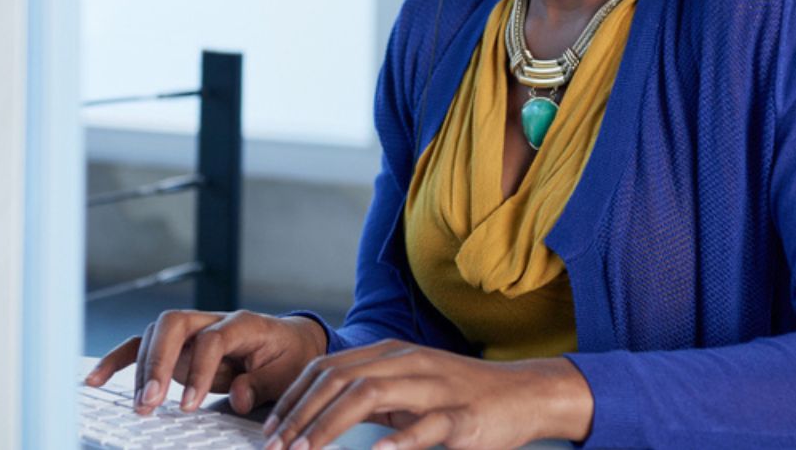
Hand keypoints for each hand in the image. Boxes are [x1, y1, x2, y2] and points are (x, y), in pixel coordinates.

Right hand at [83, 309, 327, 415]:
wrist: (291, 342)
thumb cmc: (289, 358)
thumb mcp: (287, 374)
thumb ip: (263, 384)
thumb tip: (237, 395)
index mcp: (243, 323)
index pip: (212, 339)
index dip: (197, 371)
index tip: (188, 405)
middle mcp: (211, 319)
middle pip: (173, 325)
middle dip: (157, 362)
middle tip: (150, 401)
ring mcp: (192, 329)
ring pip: (155, 335)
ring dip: (141, 369)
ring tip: (138, 405)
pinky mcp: (177, 345)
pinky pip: (142, 347)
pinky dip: (118, 361)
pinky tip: (95, 379)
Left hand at [260, 339, 592, 449]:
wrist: (525, 393)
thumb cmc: (462, 396)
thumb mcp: (411, 388)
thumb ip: (372, 393)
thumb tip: (320, 417)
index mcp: (391, 355)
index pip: (327, 367)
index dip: (293, 397)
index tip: (270, 428)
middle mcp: (408, 363)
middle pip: (339, 379)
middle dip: (300, 414)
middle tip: (275, 445)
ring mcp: (435, 387)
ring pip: (370, 395)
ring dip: (329, 425)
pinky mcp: (462, 416)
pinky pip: (426, 426)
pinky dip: (397, 440)